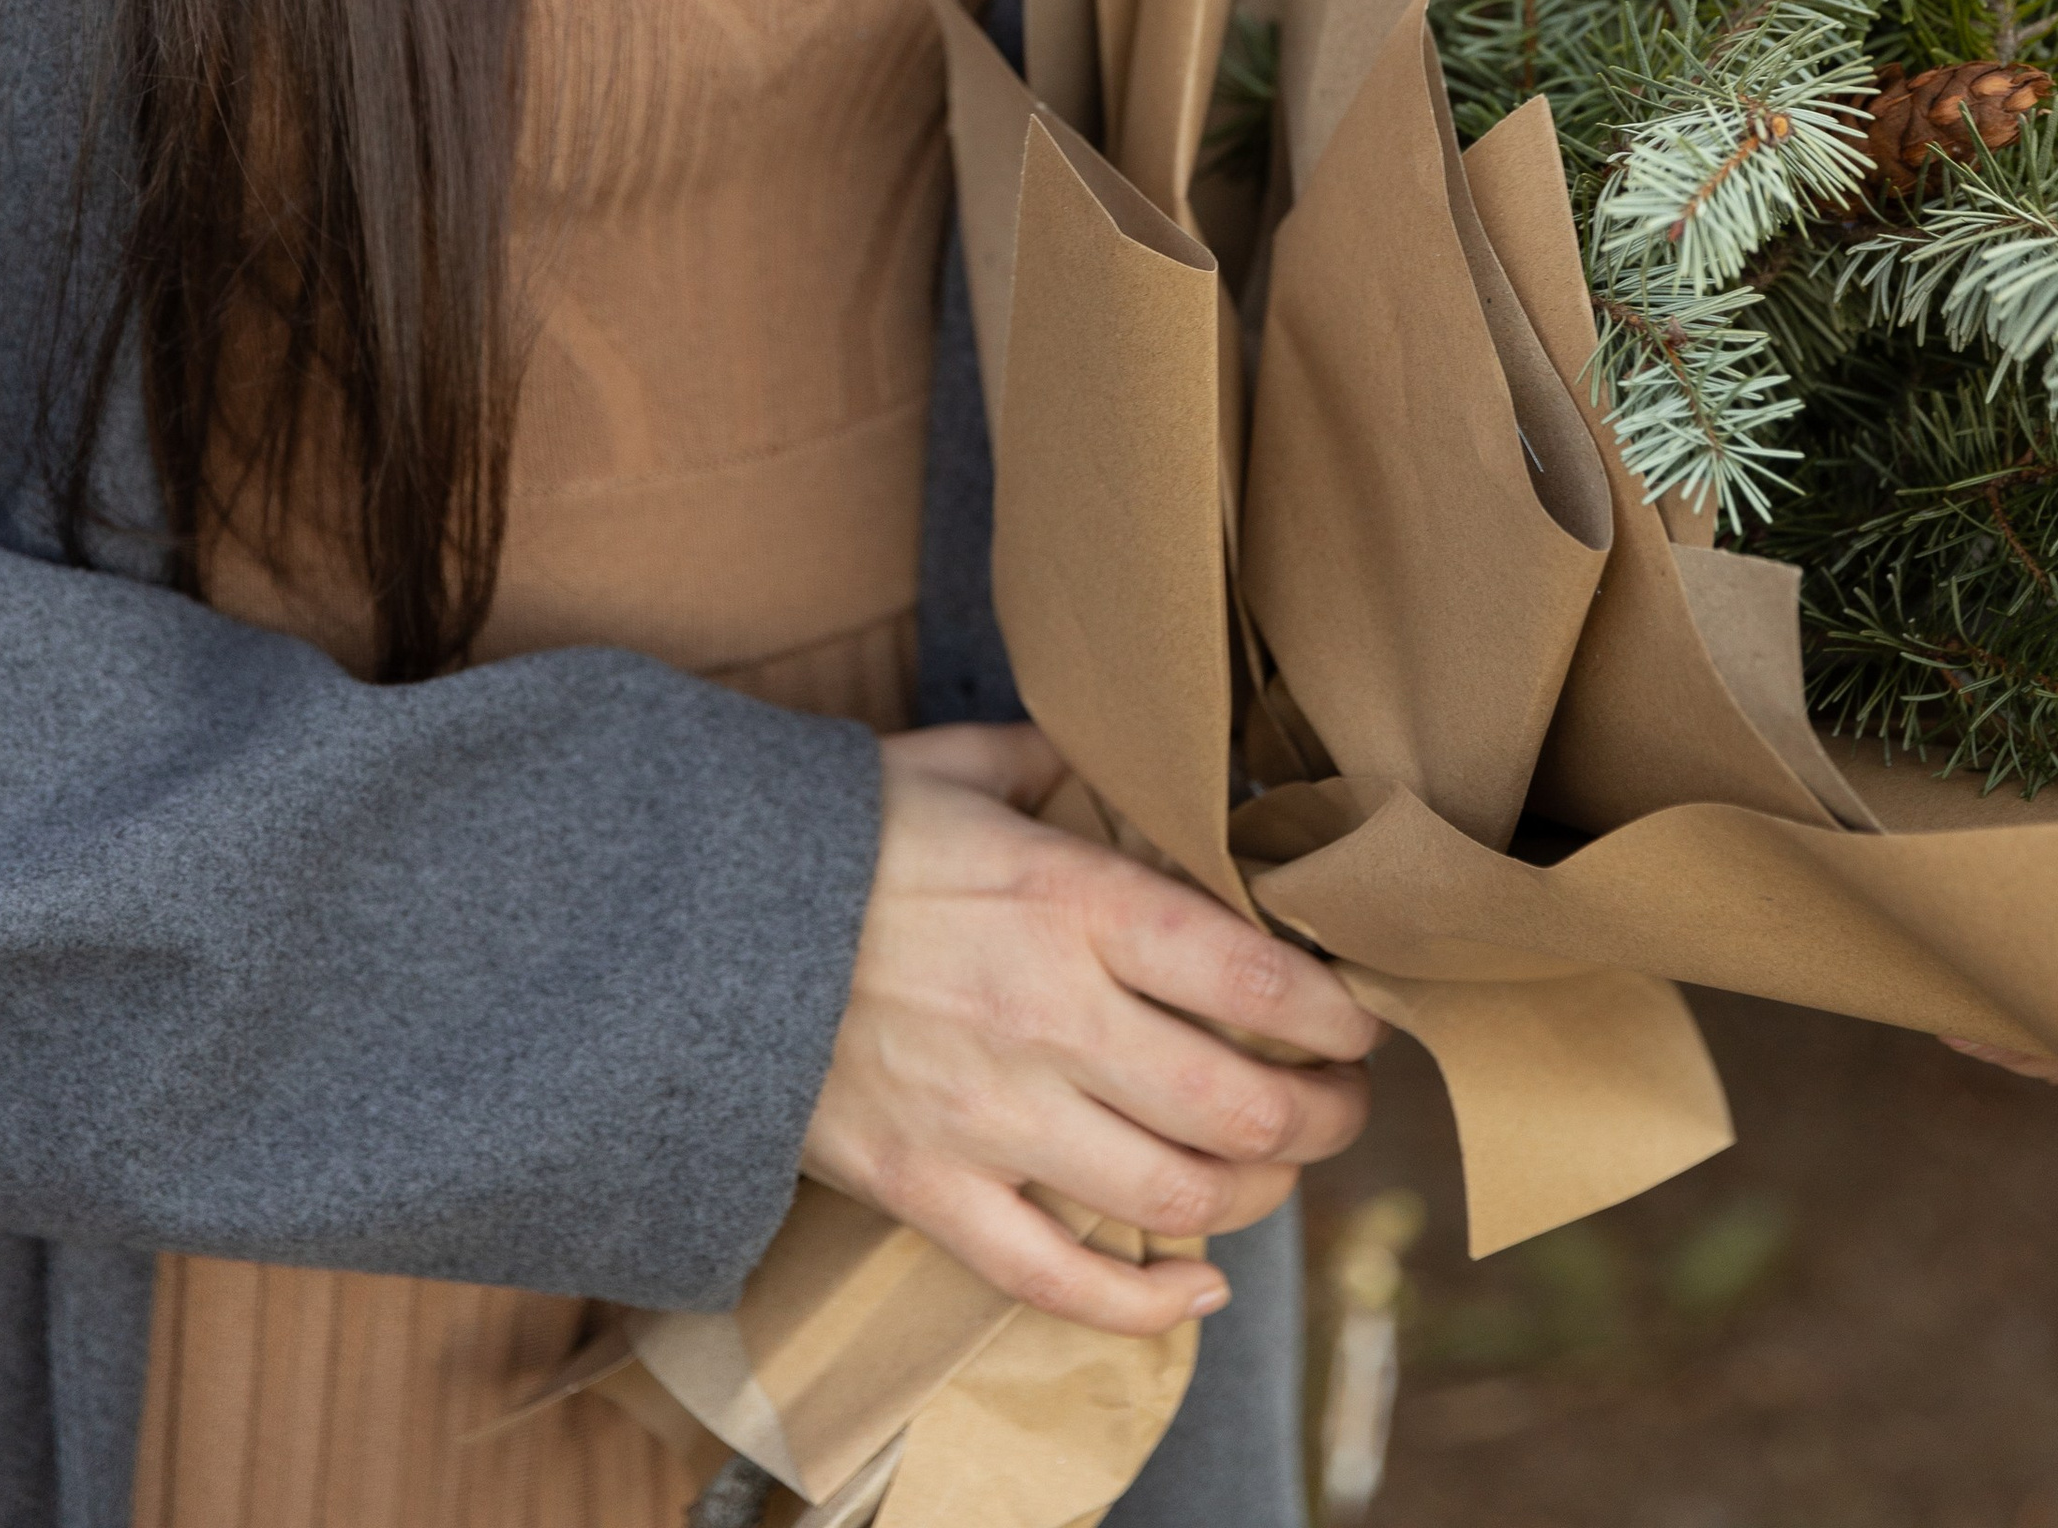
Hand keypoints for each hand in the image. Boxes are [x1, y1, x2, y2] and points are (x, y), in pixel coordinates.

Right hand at [802, 722, 1379, 1336]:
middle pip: (1241, 1104)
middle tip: (1342, 1105)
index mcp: (1073, 903)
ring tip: (1280, 1174)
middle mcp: (1053, 1018)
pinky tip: (1193, 1294)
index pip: (1258, 981)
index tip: (1364, 1021)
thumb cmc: (830, 839)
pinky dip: (1145, 1307)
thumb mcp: (953, 765)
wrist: (693, 928)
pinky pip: (1059, 1280)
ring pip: (1175, 1198)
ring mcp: (993, 1117)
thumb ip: (1050, 762)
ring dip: (1257, 1198)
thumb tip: (1119, 749)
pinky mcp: (931, 1190)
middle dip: (1322, 1117)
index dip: (1338, 1016)